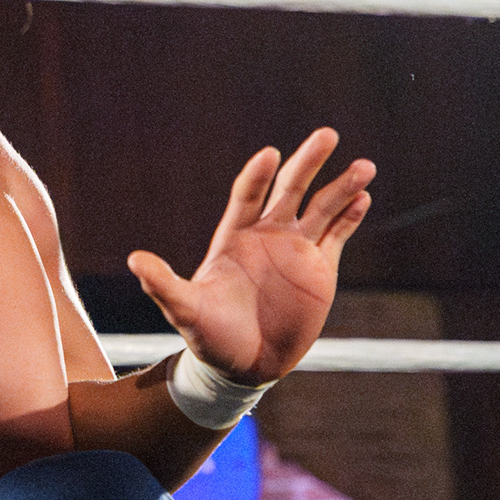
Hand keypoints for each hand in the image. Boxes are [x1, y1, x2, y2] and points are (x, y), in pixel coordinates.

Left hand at [128, 128, 374, 384]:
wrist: (243, 365)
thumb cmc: (208, 335)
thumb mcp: (184, 310)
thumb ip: (163, 284)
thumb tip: (134, 260)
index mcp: (234, 237)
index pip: (247, 195)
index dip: (257, 175)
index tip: (270, 154)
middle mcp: (267, 235)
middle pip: (289, 188)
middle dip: (308, 162)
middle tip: (327, 134)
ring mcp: (296, 249)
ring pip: (322, 207)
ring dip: (343, 187)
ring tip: (365, 167)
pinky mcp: (320, 268)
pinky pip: (337, 235)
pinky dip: (351, 216)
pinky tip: (364, 197)